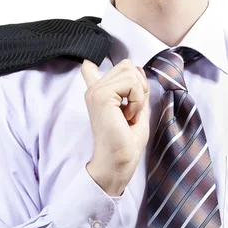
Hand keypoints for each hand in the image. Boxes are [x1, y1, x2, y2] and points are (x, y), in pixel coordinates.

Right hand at [81, 58, 150, 188]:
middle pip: (126, 66)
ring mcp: (96, 91)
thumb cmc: (127, 142)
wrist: (119, 161)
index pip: (89, 70)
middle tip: (132, 110)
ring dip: (138, 94)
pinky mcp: (101, 95)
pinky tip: (128, 116)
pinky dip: (137, 100)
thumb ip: (136, 89)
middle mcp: (94, 90)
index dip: (92, 66)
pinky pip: (131, 83)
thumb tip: (137, 67)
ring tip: (130, 114)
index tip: (88, 66)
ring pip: (130, 71)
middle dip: (139, 86)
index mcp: (100, 95)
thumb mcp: (137, 108)